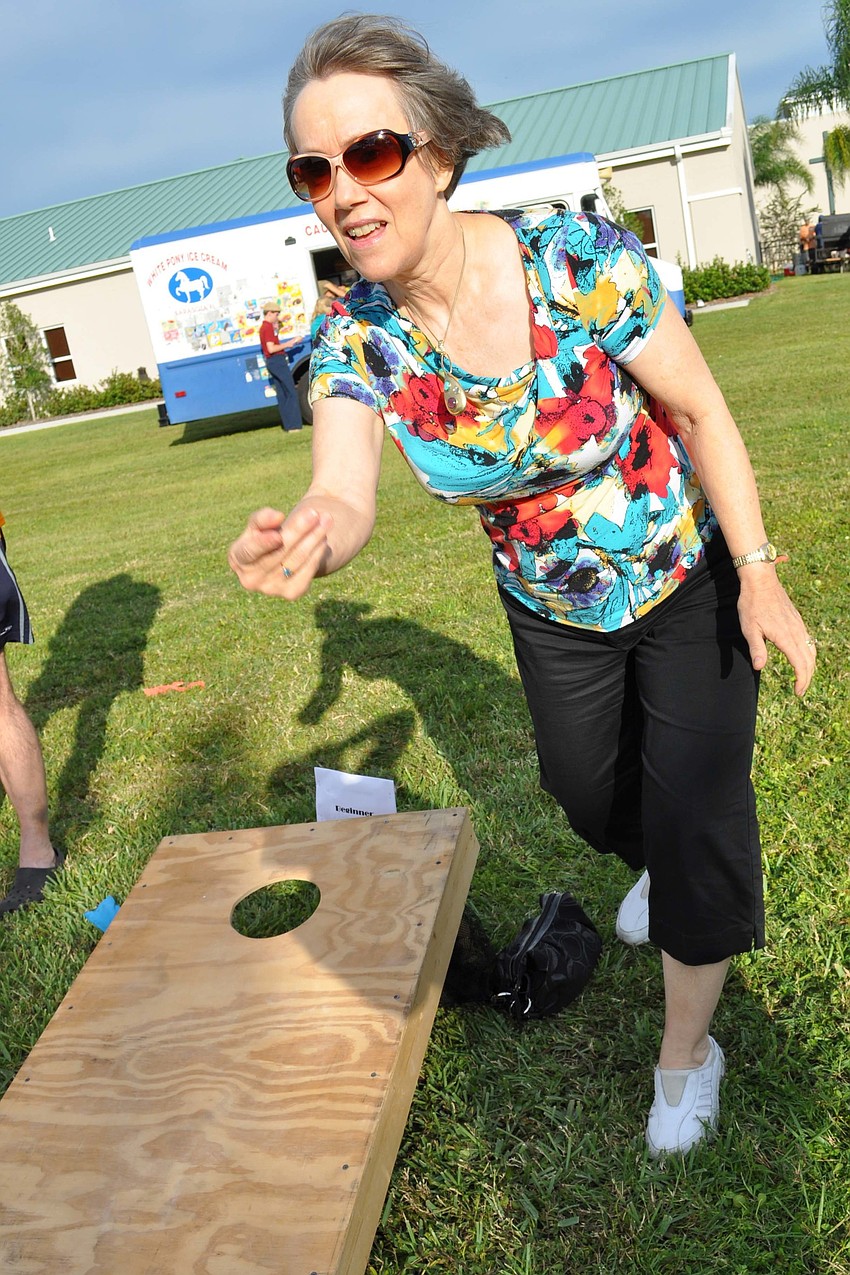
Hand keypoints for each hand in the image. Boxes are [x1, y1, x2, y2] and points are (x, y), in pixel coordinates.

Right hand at [228, 505, 333, 598]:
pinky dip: (317, 554)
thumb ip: (263, 519)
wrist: (283, 555)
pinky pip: (307, 572)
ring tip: (326, 520)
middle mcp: (250, 579)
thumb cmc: (266, 534)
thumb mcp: (259, 523)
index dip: (263, 544)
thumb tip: (276, 517)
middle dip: (298, 531)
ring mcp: (271, 589)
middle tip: (314, 514)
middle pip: (279, 552)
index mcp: (237, 558)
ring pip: (296, 560)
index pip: (249, 551)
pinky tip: (323, 539)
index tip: (277, 536)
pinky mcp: (291, 594)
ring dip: (313, 538)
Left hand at [736, 570, 815, 695]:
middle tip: (800, 690)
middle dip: (807, 677)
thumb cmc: (751, 604)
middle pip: (809, 660)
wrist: (761, 581)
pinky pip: (808, 640)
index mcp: (785, 637)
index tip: (797, 692)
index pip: (800, 664)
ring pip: (811, 650)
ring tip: (803, 677)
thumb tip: (760, 667)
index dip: (801, 680)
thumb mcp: (749, 628)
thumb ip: (756, 648)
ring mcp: (798, 625)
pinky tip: (802, 656)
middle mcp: (796, 632)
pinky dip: (809, 653)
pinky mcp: (797, 619)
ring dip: (809, 666)